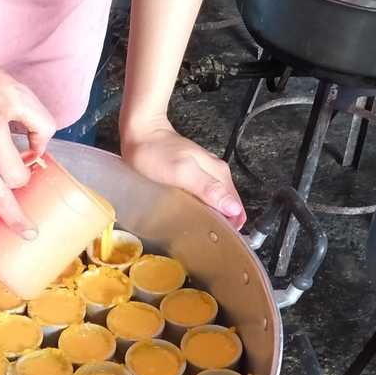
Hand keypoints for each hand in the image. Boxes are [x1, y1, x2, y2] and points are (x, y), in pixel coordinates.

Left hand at [121, 117, 244, 229]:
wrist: (139, 132)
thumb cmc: (155, 152)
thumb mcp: (183, 173)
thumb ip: (208, 189)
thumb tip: (233, 208)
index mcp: (218, 173)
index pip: (236, 206)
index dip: (232, 225)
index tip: (221, 242)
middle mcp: (215, 172)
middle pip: (228, 204)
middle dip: (224, 223)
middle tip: (209, 241)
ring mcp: (203, 172)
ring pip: (216, 200)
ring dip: (213, 216)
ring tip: (201, 232)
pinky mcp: (190, 173)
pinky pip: (203, 195)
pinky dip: (201, 207)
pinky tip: (191, 215)